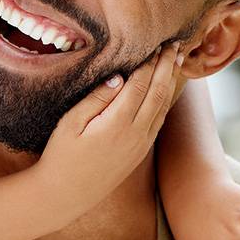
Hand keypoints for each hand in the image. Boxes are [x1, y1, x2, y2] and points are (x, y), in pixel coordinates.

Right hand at [37, 42, 184, 215]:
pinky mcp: (140, 152)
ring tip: (178, 61)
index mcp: (117, 123)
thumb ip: (96, 99)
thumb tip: (119, 77)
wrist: (66, 195)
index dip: (150, 63)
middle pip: (158, 93)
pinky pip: (159, 121)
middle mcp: (136, 134)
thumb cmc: (61, 156)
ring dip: (171, 82)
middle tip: (174, 45)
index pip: (141, 85)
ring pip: (163, 107)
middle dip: (167, 67)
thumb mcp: (70, 123)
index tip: (156, 44)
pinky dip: (166, 100)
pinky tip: (166, 89)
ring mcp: (141, 145)